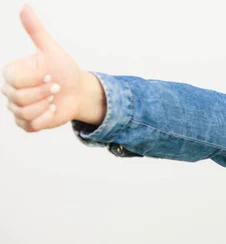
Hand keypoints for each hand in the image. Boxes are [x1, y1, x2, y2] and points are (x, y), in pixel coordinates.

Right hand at [1, 4, 86, 131]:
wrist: (78, 90)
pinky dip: (46, 119)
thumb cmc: (63, 69)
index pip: (14, 81)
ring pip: (24, 113)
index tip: (49, 74)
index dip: (35, 80)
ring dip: (45, 106)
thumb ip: (36, 31)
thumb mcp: (51, 50)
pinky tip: (54, 110)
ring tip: (55, 98)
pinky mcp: (27, 123)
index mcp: (12, 73)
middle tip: (56, 86)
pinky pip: (30, 127)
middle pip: (18, 99)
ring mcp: (17, 108)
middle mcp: (10, 91)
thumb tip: (24, 7)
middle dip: (43, 93)